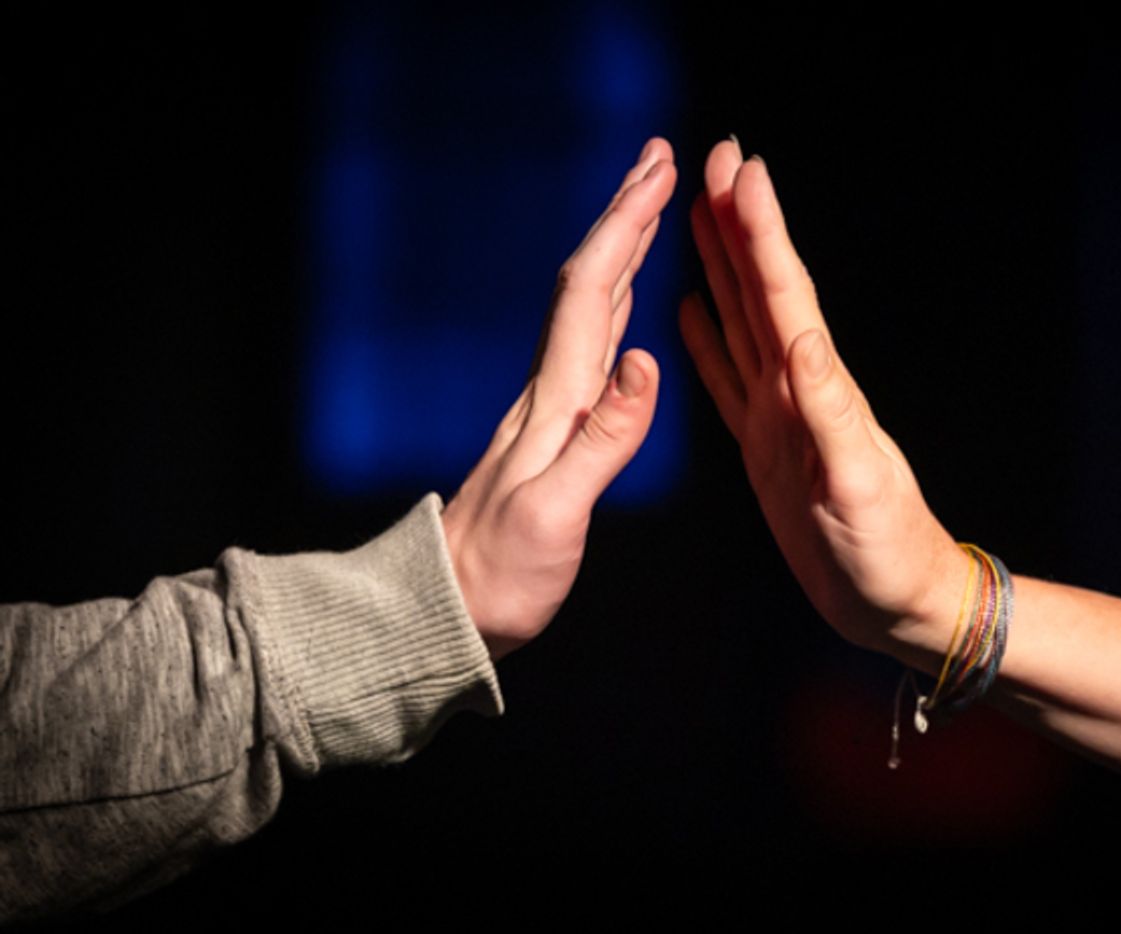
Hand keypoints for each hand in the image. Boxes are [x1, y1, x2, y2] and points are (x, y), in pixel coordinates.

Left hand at [441, 138, 676, 659]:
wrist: (448, 609)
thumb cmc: (501, 575)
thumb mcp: (554, 515)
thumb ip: (604, 440)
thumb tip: (648, 362)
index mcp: (554, 402)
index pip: (591, 293)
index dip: (625, 226)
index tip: (656, 171)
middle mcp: (549, 392)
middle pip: (588, 283)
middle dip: (625, 215)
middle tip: (657, 157)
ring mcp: (548, 410)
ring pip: (590, 309)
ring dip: (621, 252)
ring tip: (648, 208)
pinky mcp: (552, 434)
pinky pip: (590, 349)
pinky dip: (614, 308)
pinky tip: (625, 305)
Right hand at [680, 140, 963, 659]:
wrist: (895, 601)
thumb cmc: (887, 551)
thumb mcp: (859, 484)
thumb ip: (828, 412)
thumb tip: (802, 338)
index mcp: (819, 388)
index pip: (785, 293)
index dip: (761, 230)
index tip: (742, 169)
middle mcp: (797, 387)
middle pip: (759, 289)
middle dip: (736, 223)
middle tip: (713, 158)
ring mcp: (778, 414)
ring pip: (739, 322)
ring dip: (719, 266)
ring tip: (696, 214)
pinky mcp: (765, 446)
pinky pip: (727, 379)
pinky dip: (707, 341)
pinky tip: (691, 310)